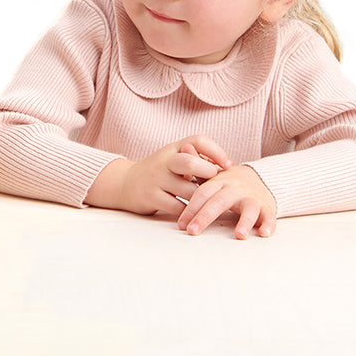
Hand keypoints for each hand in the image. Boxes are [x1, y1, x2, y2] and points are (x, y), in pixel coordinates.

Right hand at [87, 136, 232, 217]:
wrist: (126, 183)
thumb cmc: (160, 172)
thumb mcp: (173, 159)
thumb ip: (195, 160)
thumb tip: (227, 169)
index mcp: (173, 149)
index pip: (197, 141)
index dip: (216, 151)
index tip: (229, 165)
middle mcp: (164, 161)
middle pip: (189, 163)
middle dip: (207, 174)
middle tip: (216, 184)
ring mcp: (156, 179)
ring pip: (187, 191)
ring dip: (202, 199)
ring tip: (211, 204)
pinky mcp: (151, 197)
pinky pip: (177, 207)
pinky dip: (189, 212)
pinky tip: (196, 215)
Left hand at [176, 164, 276, 238]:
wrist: (261, 180)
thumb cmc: (230, 184)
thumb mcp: (213, 174)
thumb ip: (198, 166)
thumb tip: (186, 146)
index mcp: (220, 182)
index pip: (203, 193)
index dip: (191, 208)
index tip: (181, 224)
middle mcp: (236, 189)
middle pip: (220, 202)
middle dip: (204, 217)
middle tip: (192, 231)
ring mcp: (252, 198)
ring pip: (249, 209)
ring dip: (245, 222)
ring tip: (239, 235)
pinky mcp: (267, 208)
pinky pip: (269, 217)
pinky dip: (268, 225)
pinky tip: (264, 233)